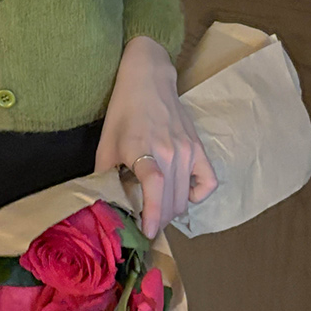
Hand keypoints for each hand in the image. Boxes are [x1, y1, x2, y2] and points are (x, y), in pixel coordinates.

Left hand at [94, 36, 218, 238]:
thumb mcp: (106, 142)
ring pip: (186, 197)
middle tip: (144, 220)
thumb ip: (103, 174)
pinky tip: (183, 193)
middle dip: (158, 218)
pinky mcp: (199, 147)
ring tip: (158, 207)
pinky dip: (197, 194)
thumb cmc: (123, 111)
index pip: (154, 187)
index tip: (148, 231)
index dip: (153, 214)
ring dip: (172, 209)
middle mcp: (170, 151)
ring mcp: (188, 150)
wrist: (148, 80)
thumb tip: (102, 204)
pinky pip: (209, 181)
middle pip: (171, 200)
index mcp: (143, 148)